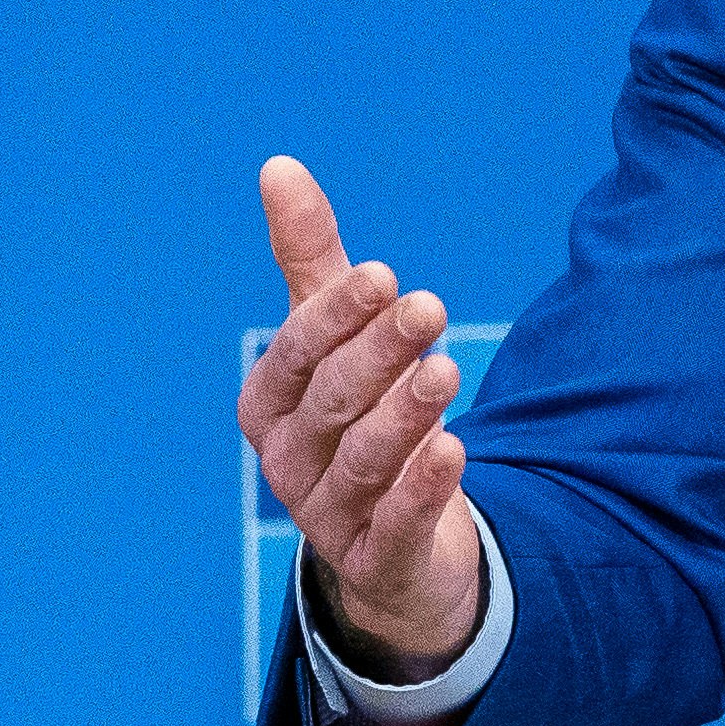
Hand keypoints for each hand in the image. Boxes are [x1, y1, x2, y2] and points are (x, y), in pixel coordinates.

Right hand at [241, 157, 489, 681]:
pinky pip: (396, 524)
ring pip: (362, 461)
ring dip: (404, 414)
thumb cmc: (357, 421)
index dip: (336, 316)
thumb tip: (279, 166)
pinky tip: (455, 451)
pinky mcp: (378, 559)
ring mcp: (328, 516)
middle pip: (332, 402)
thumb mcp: (336, 343)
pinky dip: (422, 489)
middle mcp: (288, 461)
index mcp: (269, 404)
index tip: (385, 276)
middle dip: (379, 353)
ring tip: (448, 369)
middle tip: (430, 308)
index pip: (296, 353)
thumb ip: (312, 262)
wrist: (392, 549)